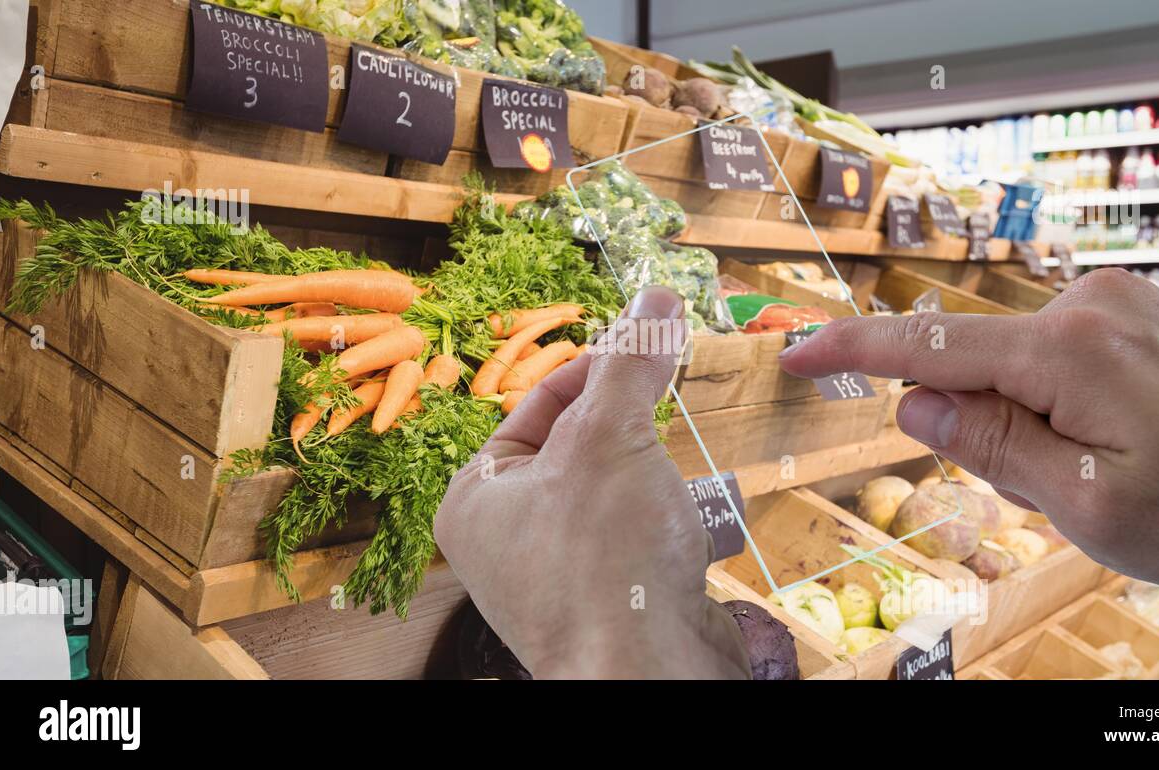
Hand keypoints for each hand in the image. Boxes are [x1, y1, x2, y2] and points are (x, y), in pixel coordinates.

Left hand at [437, 286, 750, 678]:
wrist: (649, 675)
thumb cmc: (606, 560)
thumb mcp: (611, 438)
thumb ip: (631, 363)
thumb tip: (655, 297)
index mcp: (475, 497)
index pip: (539, 401)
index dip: (598, 364)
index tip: (651, 338)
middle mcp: (505, 539)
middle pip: (576, 445)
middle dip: (628, 425)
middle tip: (666, 398)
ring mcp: (553, 575)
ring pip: (610, 491)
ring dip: (650, 475)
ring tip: (670, 482)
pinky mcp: (605, 601)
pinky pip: (632, 538)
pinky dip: (662, 522)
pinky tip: (683, 528)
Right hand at [779, 268, 1158, 591]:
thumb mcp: (1090, 505)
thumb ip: (992, 447)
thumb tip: (913, 402)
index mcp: (1070, 351)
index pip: (930, 345)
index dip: (852, 349)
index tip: (794, 351)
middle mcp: (1090, 304)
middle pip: (978, 360)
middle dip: (983, 423)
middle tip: (1060, 486)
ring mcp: (1118, 299)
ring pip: (1018, 361)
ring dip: (1029, 417)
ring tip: (1111, 467)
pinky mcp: (1136, 308)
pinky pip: (1057, 351)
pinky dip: (1056, 397)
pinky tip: (1122, 437)